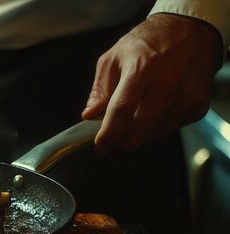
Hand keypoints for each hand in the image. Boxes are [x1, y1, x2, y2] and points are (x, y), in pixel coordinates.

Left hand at [82, 13, 221, 154]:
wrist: (189, 31)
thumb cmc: (147, 44)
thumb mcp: (113, 58)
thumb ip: (100, 89)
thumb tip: (90, 115)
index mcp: (141, 69)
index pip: (121, 110)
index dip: (108, 134)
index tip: (100, 147)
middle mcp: (167, 82)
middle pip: (140, 130)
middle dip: (123, 141)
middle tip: (115, 136)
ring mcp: (186, 95)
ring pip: (154, 134)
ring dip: (141, 132)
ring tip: (139, 110)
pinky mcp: (198, 105)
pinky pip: (170, 129)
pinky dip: (158, 125)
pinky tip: (158, 106)